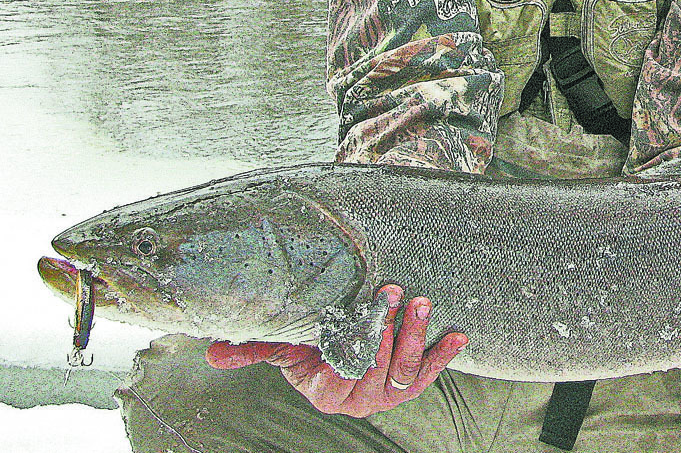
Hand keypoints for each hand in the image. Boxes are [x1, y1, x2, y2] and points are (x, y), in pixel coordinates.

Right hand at [205, 286, 466, 416]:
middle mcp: (359, 398)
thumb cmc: (310, 340)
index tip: (363, 311)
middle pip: (378, 367)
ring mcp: (386, 393)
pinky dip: (444, 354)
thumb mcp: (284, 342)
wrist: (344, 342)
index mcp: (326, 392)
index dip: (356, 344)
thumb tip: (210, 354)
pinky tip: (459, 335)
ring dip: (416, 336)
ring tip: (421, 302)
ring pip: (405, 370)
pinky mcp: (410, 384)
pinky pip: (430, 373)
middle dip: (388, 331)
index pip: (342, 371)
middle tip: (394, 293)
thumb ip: (255, 347)